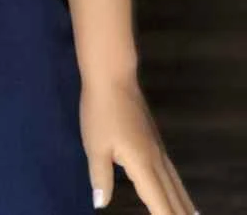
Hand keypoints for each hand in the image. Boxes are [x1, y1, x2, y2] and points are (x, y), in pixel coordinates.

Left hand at [80, 78, 198, 213]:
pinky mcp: (155, 141)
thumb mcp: (95, 145)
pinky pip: (172, 173)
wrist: (112, 77)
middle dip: (181, 214)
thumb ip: (100, 176)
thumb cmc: (100, 111)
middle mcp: (156, 159)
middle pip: (173, 195)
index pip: (158, 201)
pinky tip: (176, 190)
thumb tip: (101, 203)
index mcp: (142, 163)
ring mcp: (158, 149)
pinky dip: (178, 188)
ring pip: (176, 183)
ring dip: (184, 203)